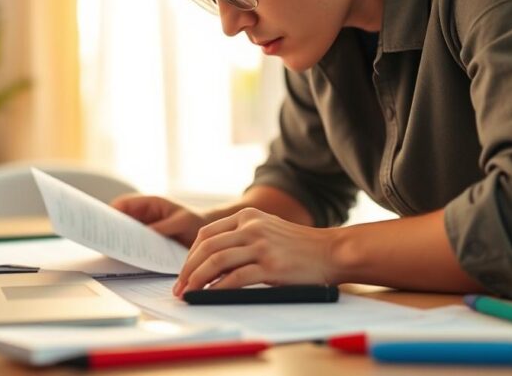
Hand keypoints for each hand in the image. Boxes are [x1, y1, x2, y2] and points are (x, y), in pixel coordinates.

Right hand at [110, 194, 206, 247]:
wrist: (208, 236)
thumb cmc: (197, 222)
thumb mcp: (182, 222)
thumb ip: (164, 226)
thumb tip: (145, 233)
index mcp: (151, 203)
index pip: (125, 203)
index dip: (111, 211)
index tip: (103, 221)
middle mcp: (145, 214)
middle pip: (121, 219)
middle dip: (111, 227)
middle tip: (103, 239)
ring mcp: (146, 228)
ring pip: (126, 233)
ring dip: (119, 240)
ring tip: (111, 251)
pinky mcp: (149, 241)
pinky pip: (135, 244)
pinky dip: (129, 249)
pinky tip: (126, 258)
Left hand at [173, 208, 336, 296]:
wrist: (331, 251)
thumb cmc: (299, 247)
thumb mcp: (267, 230)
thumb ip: (241, 237)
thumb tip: (209, 263)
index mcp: (248, 215)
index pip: (206, 234)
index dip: (190, 255)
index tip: (184, 272)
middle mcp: (252, 226)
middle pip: (207, 247)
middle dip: (188, 269)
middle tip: (179, 287)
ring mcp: (262, 245)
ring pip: (216, 261)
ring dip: (198, 280)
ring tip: (190, 294)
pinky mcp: (271, 266)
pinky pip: (236, 278)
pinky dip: (218, 288)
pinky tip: (210, 296)